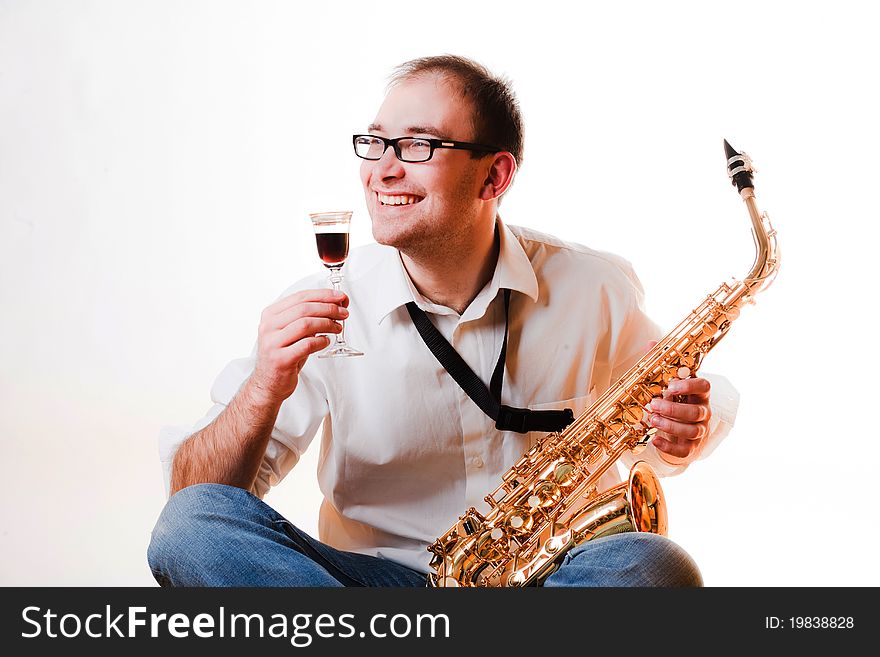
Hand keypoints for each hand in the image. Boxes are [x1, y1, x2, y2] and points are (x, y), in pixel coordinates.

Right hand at [249, 289, 348, 404]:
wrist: (269, 383)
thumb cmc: (284, 355)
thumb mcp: (291, 331)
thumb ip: (307, 318)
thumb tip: (334, 305)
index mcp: (271, 315)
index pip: (300, 297)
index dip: (323, 295)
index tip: (340, 297)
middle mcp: (269, 326)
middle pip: (304, 309)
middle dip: (328, 308)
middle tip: (343, 312)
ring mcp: (273, 343)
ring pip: (306, 324)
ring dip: (327, 323)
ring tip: (337, 327)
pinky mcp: (281, 359)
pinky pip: (307, 345)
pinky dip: (321, 341)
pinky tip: (326, 341)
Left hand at [643, 342, 711, 464]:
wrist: (680, 430)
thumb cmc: (675, 401)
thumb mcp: (667, 384)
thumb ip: (660, 365)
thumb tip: (652, 343)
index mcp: (698, 393)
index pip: (704, 386)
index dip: (689, 385)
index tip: (671, 385)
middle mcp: (703, 412)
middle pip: (696, 412)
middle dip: (674, 409)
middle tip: (654, 404)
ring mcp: (699, 430)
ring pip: (692, 430)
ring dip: (671, 426)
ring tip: (652, 420)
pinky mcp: (691, 447)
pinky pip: (684, 450)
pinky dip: (669, 446)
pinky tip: (655, 439)